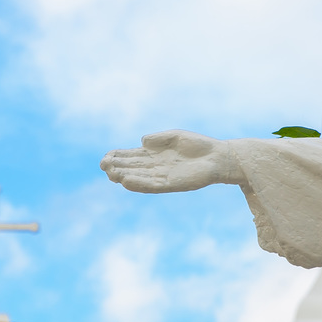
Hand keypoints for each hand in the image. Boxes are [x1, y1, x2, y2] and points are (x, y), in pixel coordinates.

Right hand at [100, 130, 243, 192]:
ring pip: (138, 177)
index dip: (117, 156)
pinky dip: (139, 183)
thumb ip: (158, 139)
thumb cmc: (198, 145)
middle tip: (103, 165)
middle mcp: (155, 167)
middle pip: (131, 167)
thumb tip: (142, 141)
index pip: (131, 156)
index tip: (105, 157)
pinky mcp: (171, 184)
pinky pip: (151, 185)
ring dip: (124, 176)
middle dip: (116, 166)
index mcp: (154, 155)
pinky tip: (127, 181)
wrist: (218, 157)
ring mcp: (162, 176)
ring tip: (111, 174)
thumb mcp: (175, 136)